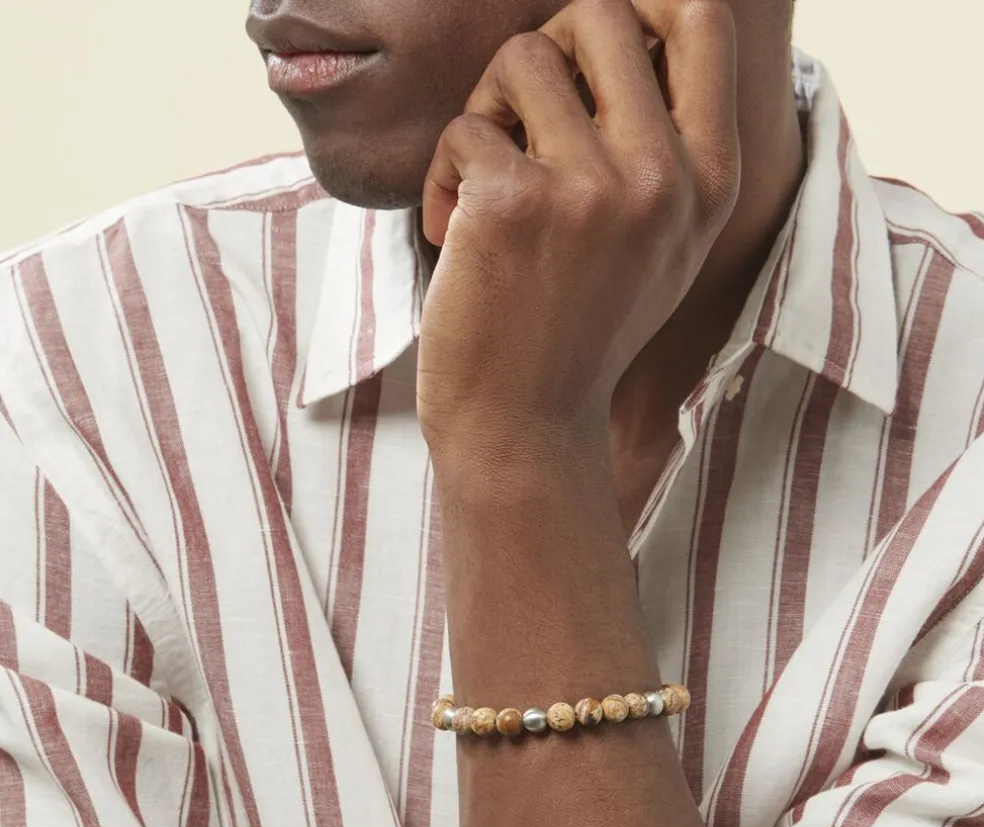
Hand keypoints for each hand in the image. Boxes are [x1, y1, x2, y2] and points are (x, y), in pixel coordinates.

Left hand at [416, 0, 739, 456]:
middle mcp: (664, 178)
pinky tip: (453, 235)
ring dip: (486, 112)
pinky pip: (464, 127)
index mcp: (708, 182)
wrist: (525, 428)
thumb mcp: (655, 246)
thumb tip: (624, 28)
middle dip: (547, 51)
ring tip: (481, 185)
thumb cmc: (575, 332)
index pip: (701, 18)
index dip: (636, 7)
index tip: (587, 57)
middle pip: (601, 14)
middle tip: (519, 121)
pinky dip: (443, 175)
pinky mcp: (515, 203)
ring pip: (523, 57)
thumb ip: (659, 149)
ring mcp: (593, 190)